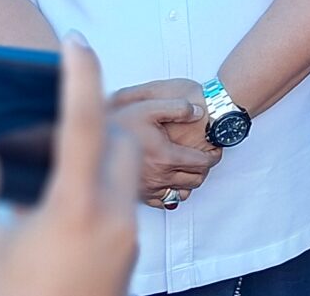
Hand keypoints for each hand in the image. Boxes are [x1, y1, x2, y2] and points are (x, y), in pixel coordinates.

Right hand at [0, 36, 143, 295]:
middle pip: (122, 141)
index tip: (74, 41)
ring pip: (127, 173)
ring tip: (51, 171)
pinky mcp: (130, 258)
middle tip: (52, 123)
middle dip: (96, 122)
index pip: (84, 123)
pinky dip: (99, 190)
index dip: (80, 76)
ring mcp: (128, 239)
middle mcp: (112, 218)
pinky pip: (122, 204)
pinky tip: (58, 210)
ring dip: (100, 158)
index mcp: (73, 209)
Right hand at [107, 80, 219, 203]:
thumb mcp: (149, 106)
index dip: (213, 156)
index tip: (215, 150)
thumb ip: (177, 107)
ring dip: (190, 182)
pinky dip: (173, 193)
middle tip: (206, 157)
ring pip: (182, 193)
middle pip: (196, 180)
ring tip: (190, 168)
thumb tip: (198, 112)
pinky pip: (165, 202)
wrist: (94, 140)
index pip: (202, 163)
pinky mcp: (140, 196)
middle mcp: (160, 177)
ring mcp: (149, 189)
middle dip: (205, 168)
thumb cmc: (120, 122)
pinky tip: (171, 181)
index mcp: (166, 157)